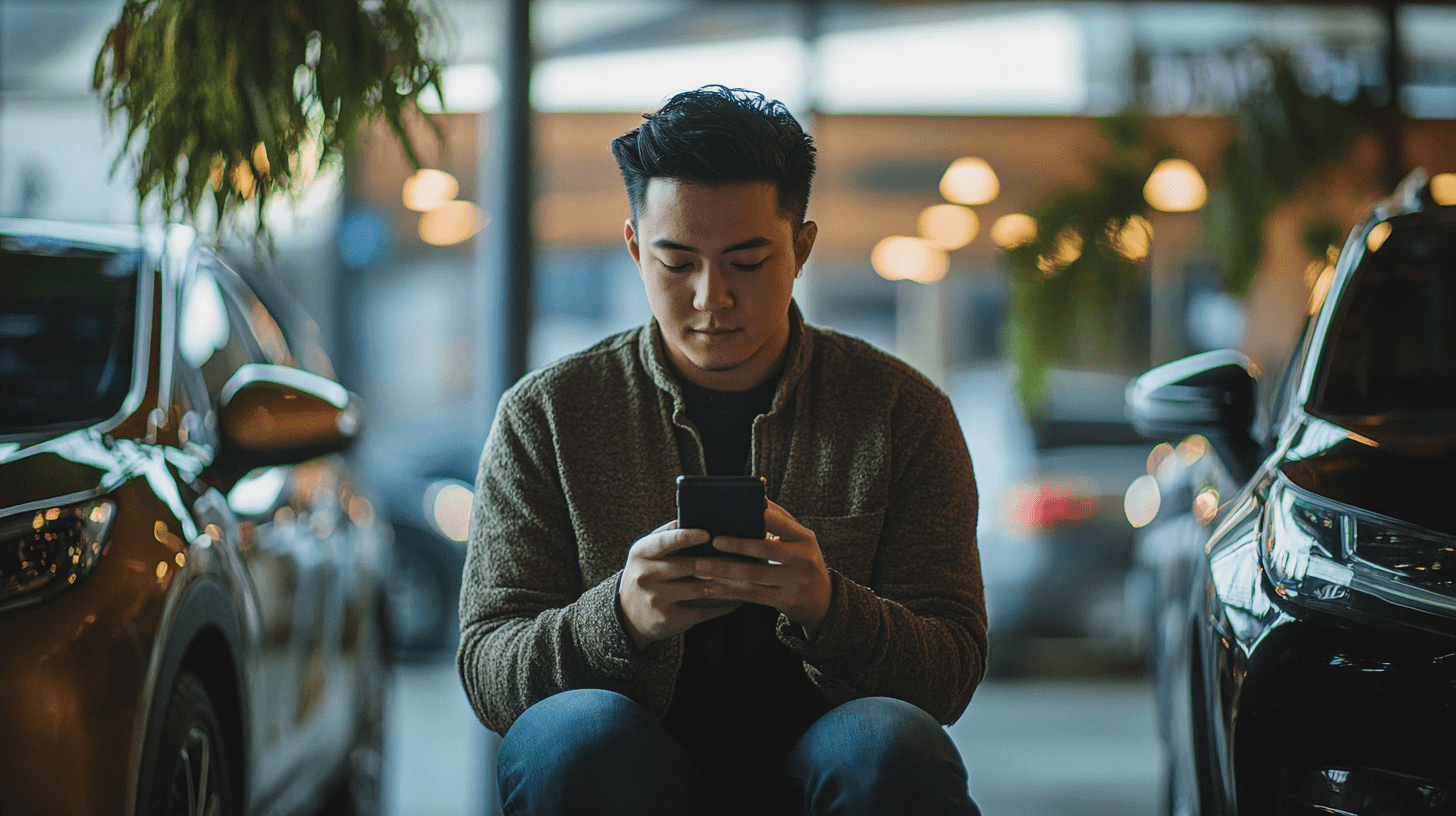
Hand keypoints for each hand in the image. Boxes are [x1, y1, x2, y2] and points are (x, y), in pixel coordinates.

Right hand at [618, 521, 743, 652]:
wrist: (628, 616)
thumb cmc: (646, 574)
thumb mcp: (647, 553)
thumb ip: (668, 535)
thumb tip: (700, 517)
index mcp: (641, 553)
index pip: (665, 542)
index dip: (687, 537)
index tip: (708, 534)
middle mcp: (645, 576)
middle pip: (690, 566)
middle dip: (720, 561)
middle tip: (744, 556)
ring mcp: (656, 600)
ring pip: (701, 589)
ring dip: (728, 583)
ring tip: (748, 575)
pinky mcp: (669, 620)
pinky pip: (704, 611)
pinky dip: (724, 605)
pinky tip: (739, 599)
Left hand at [688, 500, 832, 639]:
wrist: (822, 599)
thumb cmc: (802, 560)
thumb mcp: (799, 539)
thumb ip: (779, 519)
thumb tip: (757, 491)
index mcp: (805, 538)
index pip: (782, 522)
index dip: (760, 517)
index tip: (736, 511)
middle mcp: (803, 559)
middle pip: (766, 549)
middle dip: (737, 545)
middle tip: (714, 541)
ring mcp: (795, 582)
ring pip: (755, 574)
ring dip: (724, 569)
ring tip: (700, 565)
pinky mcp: (785, 600)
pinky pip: (752, 595)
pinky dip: (729, 590)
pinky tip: (711, 586)